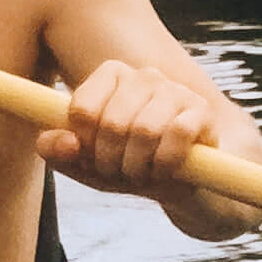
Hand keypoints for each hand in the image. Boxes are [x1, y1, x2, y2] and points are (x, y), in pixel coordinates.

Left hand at [38, 60, 219, 193]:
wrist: (185, 185)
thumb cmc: (129, 166)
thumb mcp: (86, 165)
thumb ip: (59, 152)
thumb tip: (62, 143)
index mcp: (111, 75)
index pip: (81, 109)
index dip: (83, 146)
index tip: (92, 158)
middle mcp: (144, 75)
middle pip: (111, 123)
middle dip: (111, 162)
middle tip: (119, 173)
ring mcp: (175, 90)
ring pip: (144, 130)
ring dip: (137, 167)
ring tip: (141, 174)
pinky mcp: (201, 110)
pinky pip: (177, 135)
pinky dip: (165, 163)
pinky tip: (166, 171)